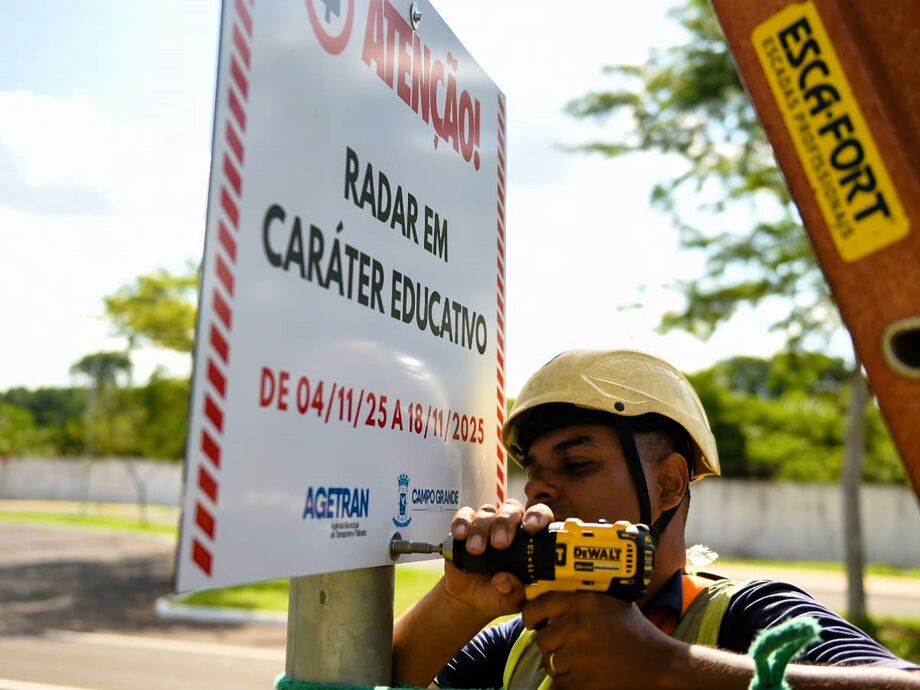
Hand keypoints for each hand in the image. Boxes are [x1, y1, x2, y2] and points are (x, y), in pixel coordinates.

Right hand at [440, 499, 554, 620]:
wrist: (468, 597)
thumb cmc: (499, 594)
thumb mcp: (510, 600)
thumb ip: (513, 593)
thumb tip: (504, 581)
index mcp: (530, 539)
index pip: (540, 516)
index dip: (537, 517)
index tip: (530, 527)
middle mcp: (511, 526)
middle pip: (512, 509)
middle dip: (505, 523)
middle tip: (499, 543)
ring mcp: (488, 523)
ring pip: (487, 512)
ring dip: (481, 529)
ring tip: (476, 550)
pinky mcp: (466, 525)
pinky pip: (465, 515)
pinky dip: (462, 522)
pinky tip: (461, 535)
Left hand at [521, 591, 681, 689]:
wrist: (660, 664)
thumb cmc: (637, 632)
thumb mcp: (611, 604)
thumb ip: (582, 602)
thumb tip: (551, 604)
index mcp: (584, 602)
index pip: (540, 605)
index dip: (531, 615)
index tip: (531, 621)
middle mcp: (578, 625)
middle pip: (543, 639)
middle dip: (553, 646)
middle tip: (568, 648)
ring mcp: (580, 655)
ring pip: (550, 664)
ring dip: (561, 666)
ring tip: (581, 663)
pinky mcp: (584, 681)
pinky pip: (558, 684)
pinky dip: (567, 684)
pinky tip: (582, 677)